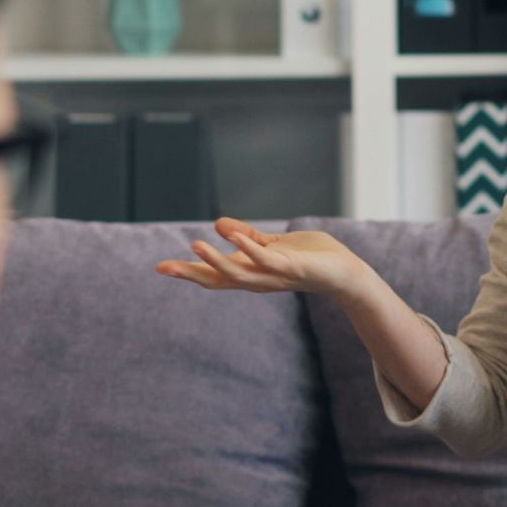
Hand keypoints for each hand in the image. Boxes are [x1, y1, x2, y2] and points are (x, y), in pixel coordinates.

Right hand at [155, 217, 369, 298]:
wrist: (345, 272)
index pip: (214, 275)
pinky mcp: (292, 267)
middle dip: (191, 274)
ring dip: (216, 260)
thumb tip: (218, 225)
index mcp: (251, 273)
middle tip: (163, 267)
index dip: (188, 271)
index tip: (160, 267)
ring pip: (239, 273)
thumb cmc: (311, 258)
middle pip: (218, 280)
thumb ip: (247, 237)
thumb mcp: (272, 244)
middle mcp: (258, 280)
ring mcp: (274, 276)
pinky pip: (267, 260)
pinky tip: (236, 237)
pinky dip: (250, 249)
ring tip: (195, 244)